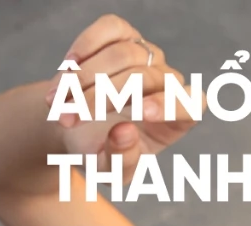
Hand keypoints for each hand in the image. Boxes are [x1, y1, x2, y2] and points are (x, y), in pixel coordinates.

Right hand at [44, 15, 201, 174]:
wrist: (76, 125)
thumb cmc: (101, 153)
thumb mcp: (110, 171)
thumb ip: (121, 160)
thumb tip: (125, 132)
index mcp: (177, 121)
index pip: (191, 105)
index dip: (170, 105)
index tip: (142, 113)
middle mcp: (169, 84)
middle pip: (144, 80)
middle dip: (101, 98)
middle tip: (67, 119)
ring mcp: (149, 57)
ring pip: (123, 55)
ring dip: (84, 79)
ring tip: (59, 104)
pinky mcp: (125, 35)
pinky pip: (111, 29)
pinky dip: (86, 46)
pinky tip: (68, 69)